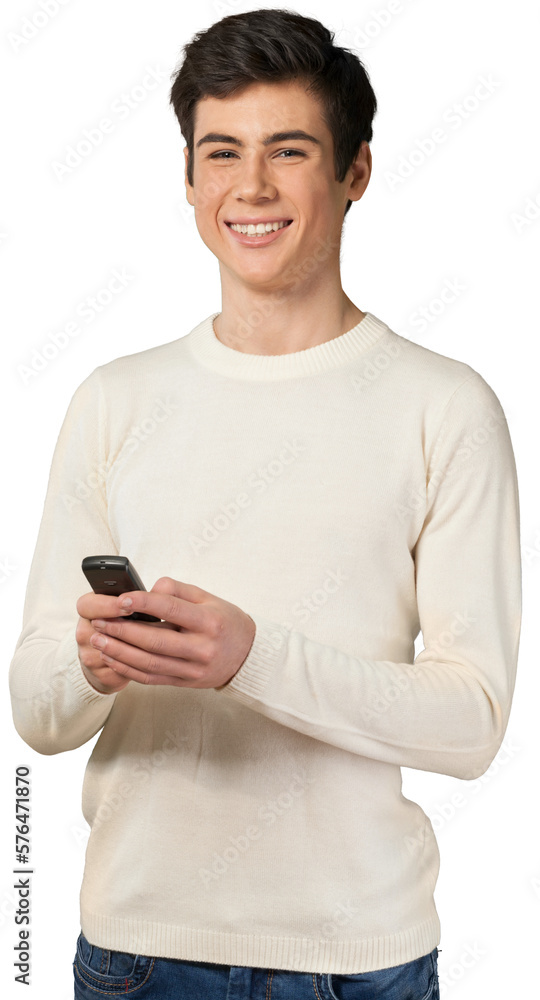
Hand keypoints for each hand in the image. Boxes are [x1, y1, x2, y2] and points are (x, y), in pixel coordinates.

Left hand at [82, 577, 256, 688]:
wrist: (247, 656)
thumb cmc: (225, 621)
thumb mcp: (209, 598)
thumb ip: (178, 590)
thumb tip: (148, 589)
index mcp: (209, 622)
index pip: (171, 610)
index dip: (144, 603)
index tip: (121, 599)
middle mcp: (202, 648)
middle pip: (155, 640)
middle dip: (122, 631)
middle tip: (99, 620)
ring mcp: (192, 669)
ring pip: (148, 662)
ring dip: (119, 651)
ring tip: (98, 639)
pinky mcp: (184, 683)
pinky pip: (151, 678)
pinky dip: (128, 669)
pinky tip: (112, 658)